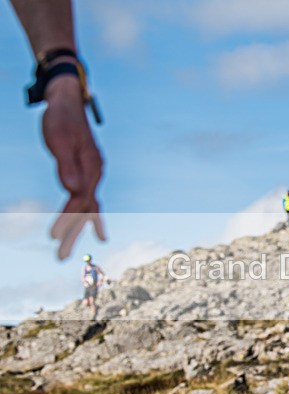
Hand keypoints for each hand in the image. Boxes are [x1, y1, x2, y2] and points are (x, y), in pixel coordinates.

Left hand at [42, 74, 105, 259]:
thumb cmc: (61, 118)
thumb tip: (72, 190)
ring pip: (87, 206)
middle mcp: (95, 174)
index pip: (79, 201)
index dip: (66, 220)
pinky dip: (87, 214)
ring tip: (72, 249)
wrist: (67, 100)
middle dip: (72, 234)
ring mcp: (92, 173)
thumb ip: (67, 166)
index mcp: (91, 168)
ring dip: (78, 228)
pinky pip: (88, 198)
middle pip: (85, 210)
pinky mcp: (86, 171)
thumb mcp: (60, 140)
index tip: (53, 237)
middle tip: (59, 257)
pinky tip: (88, 225)